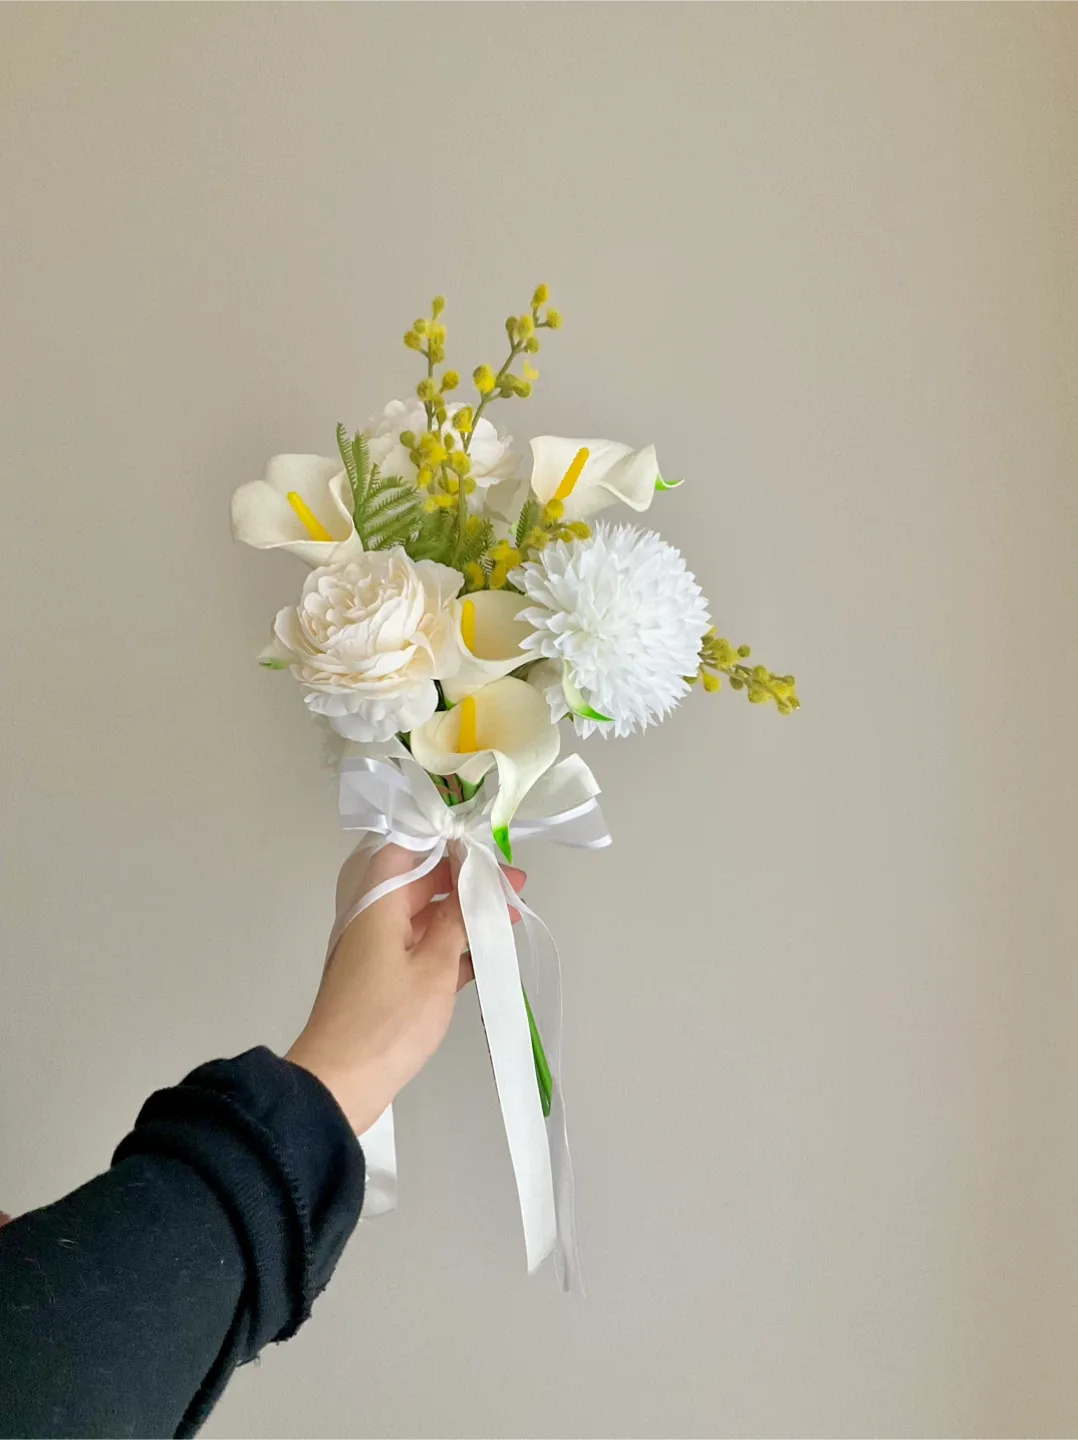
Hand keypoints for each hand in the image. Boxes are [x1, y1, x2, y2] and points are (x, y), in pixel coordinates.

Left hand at [286, 843, 524, 1132]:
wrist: (340, 1084)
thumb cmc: (388, 1020)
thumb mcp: (435, 967)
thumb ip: (458, 919)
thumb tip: (474, 880)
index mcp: (375, 903)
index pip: (405, 849)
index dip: (445, 843)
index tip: (486, 849)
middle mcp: (371, 918)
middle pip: (418, 882)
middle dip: (465, 881)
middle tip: (512, 887)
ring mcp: (375, 950)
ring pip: (423, 916)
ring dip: (462, 915)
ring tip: (509, 917)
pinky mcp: (383, 980)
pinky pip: (420, 948)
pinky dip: (450, 946)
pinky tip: (487, 953)